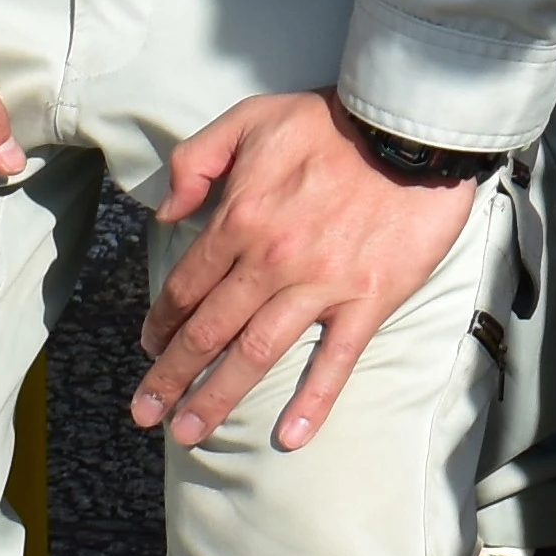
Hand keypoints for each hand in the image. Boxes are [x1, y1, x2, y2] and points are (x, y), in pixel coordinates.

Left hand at [137, 91, 491, 452]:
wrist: (410, 130)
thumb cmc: (329, 121)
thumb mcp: (249, 118)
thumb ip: (196, 159)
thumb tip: (166, 213)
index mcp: (240, 217)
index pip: (187, 286)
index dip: (162, 323)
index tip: (148, 348)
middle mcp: (271, 260)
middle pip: (209, 330)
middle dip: (171, 377)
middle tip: (145, 414)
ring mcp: (320, 285)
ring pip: (257, 353)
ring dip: (218, 397)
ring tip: (189, 432)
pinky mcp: (367, 300)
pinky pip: (335, 360)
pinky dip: (313, 402)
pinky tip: (291, 437)